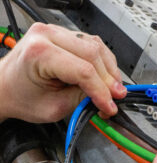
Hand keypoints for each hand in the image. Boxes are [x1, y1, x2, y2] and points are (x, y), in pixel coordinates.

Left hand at [0, 23, 126, 121]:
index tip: (110, 106)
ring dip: (109, 69)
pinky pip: (92, 44)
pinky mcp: (65, 34)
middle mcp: (48, 35)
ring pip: (96, 47)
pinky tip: (106, 74)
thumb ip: (82, 99)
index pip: (83, 71)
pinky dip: (103, 61)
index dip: (102, 91)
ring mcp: (57, 31)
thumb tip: (106, 96)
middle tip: (116, 97)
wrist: (6, 87)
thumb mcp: (53, 108)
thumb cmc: (21, 96)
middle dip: (109, 80)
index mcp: (39, 52)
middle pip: (93, 54)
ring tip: (113, 88)